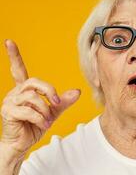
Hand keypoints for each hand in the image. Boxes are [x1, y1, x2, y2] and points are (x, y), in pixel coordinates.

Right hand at [0, 40, 80, 154]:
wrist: (23, 144)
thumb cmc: (35, 126)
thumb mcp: (52, 112)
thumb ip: (62, 101)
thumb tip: (77, 91)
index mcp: (24, 90)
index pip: (18, 70)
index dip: (14, 56)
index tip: (9, 41)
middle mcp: (15, 93)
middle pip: (34, 82)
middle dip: (49, 92)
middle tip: (56, 103)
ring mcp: (9, 102)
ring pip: (33, 97)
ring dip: (45, 110)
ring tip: (48, 120)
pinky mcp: (8, 112)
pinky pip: (29, 111)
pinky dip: (40, 119)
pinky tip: (43, 124)